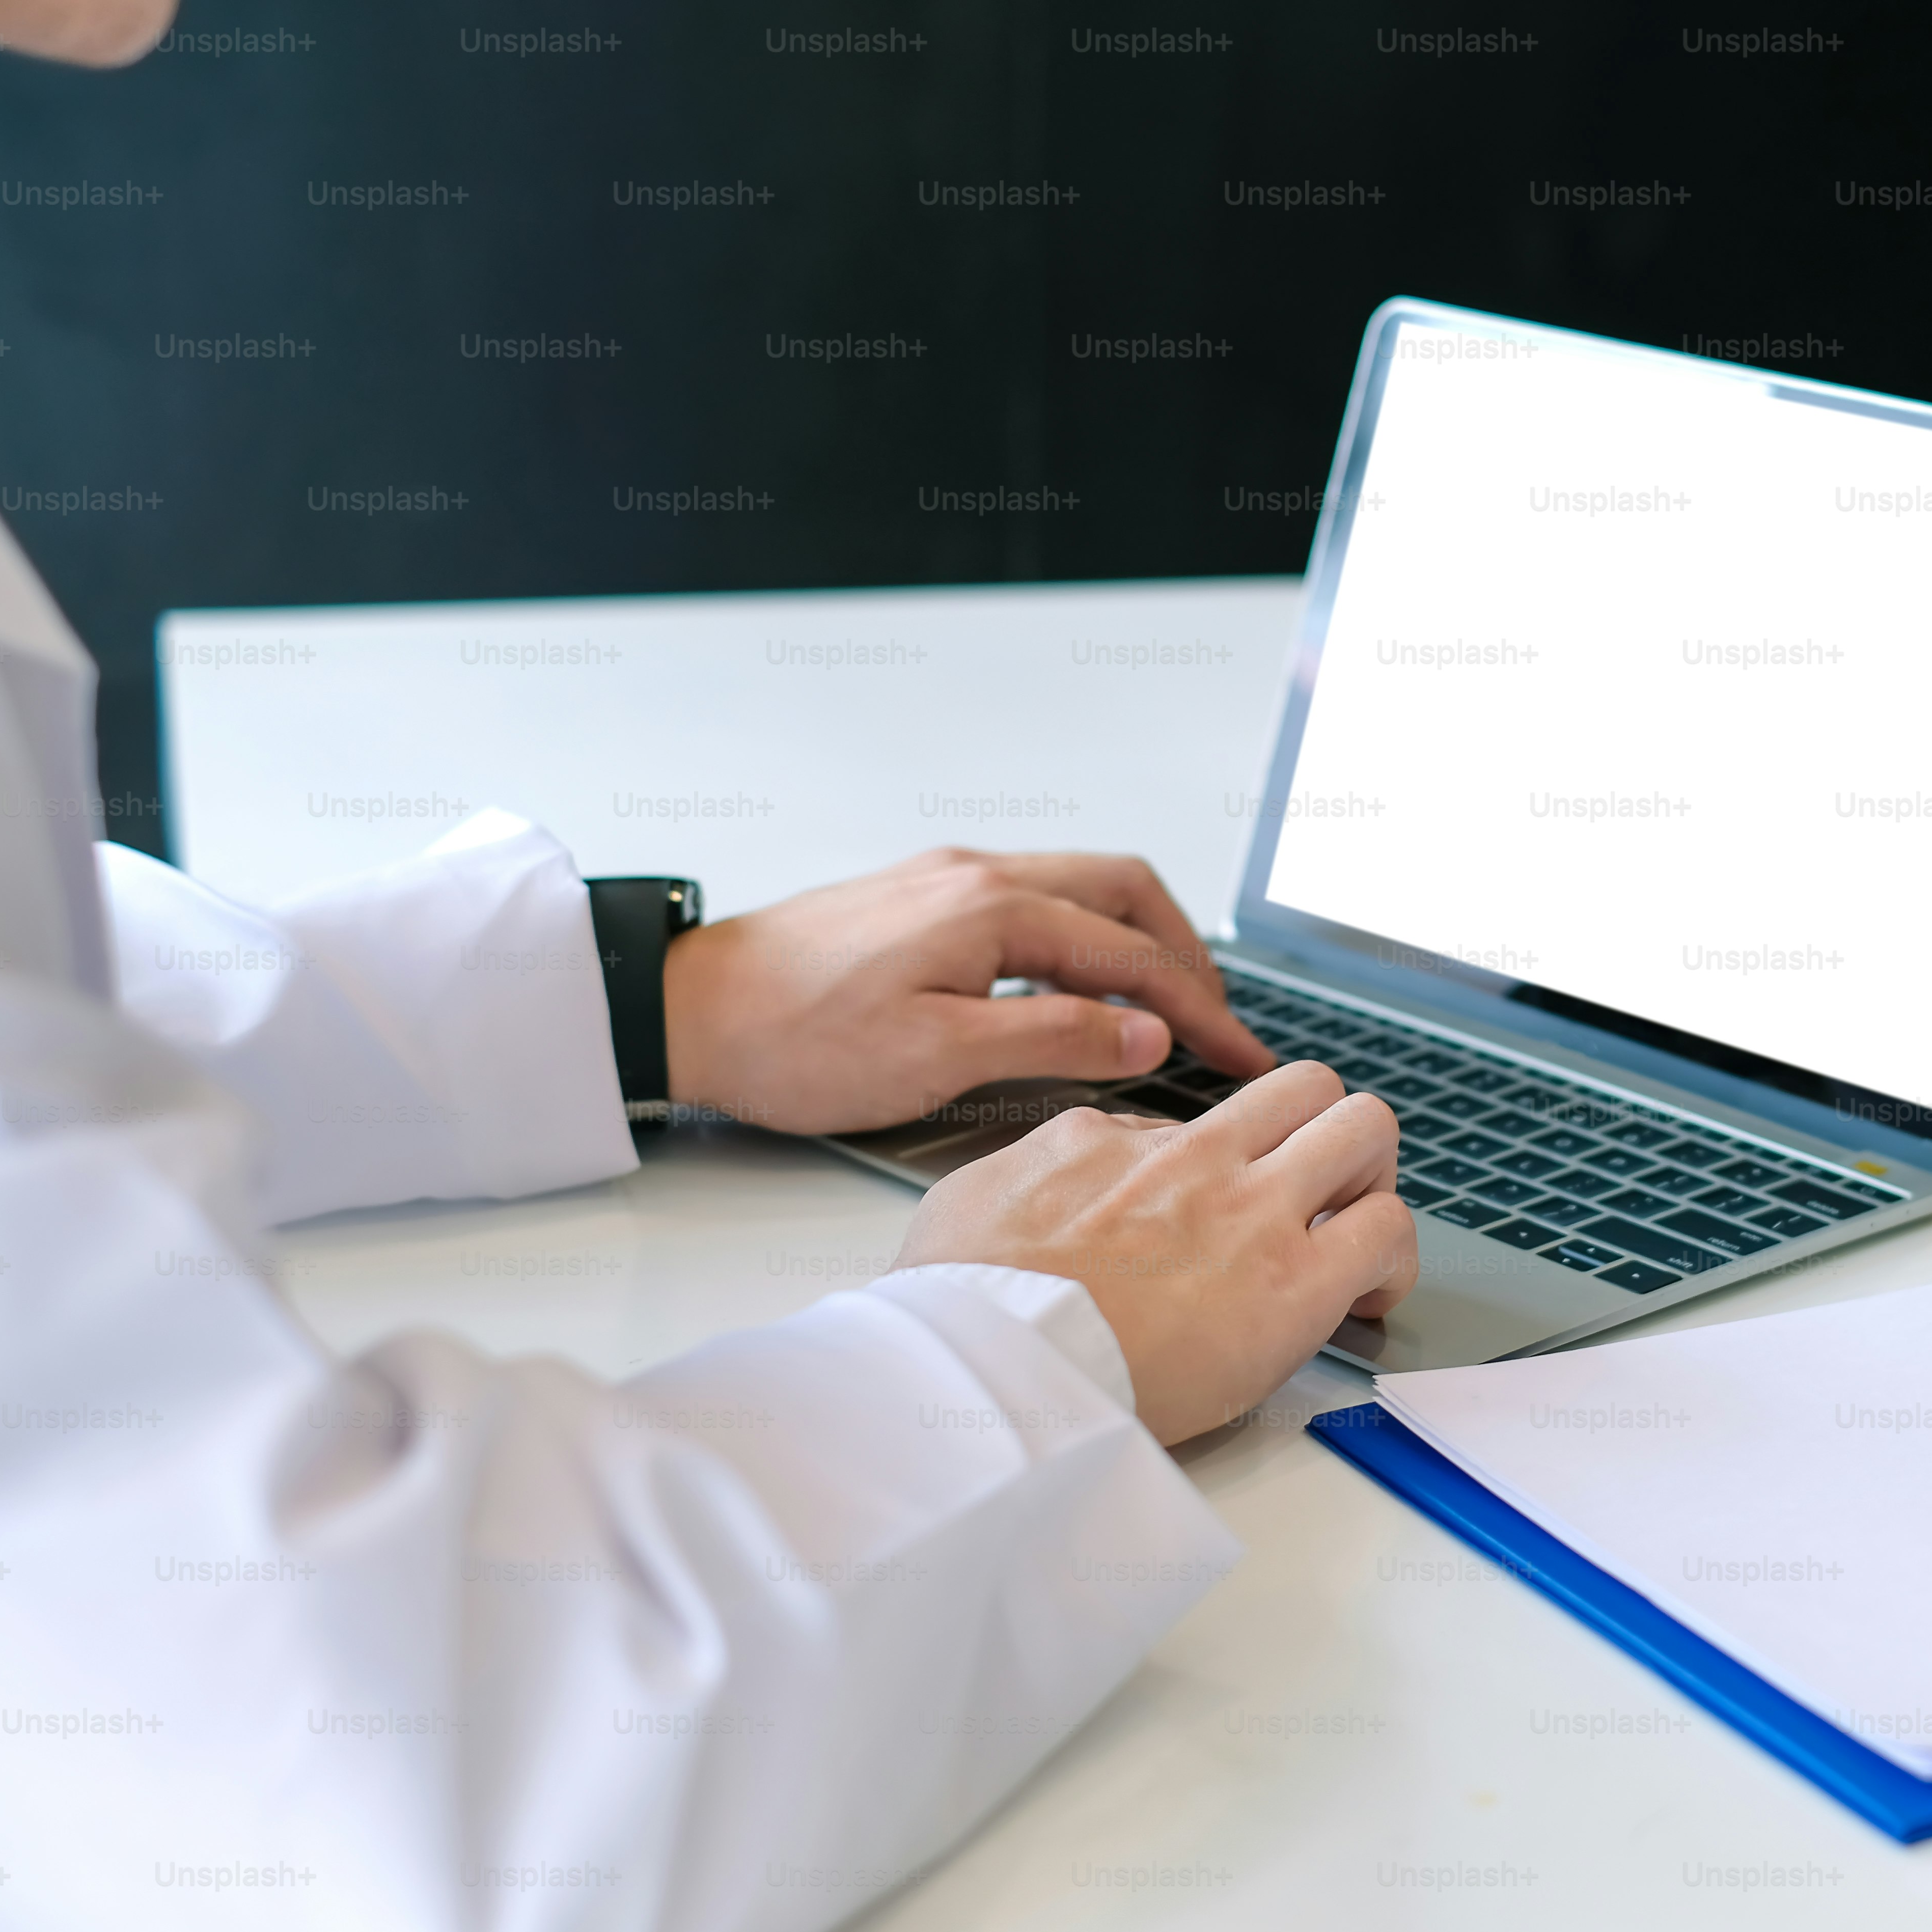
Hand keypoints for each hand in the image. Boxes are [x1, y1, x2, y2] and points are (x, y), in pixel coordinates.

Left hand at [658, 848, 1274, 1134]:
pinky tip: (1081, 989)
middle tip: (1219, 1021)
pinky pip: (1035, 903)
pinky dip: (1084, 939)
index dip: (1202, 1009)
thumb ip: (1054, 1039)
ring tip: (1165, 1008)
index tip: (1245, 1054)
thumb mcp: (937, 1057)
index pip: (1135, 954)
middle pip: (1125, 891)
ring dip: (1137, 942)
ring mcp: (948, 880)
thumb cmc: (796, 1040)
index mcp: (993, 908)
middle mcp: (978, 874)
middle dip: (1186, 953)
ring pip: (1081, 889)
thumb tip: (1147, 1032)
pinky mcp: (921, 899)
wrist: (687, 1011)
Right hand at [892, 1063, 1417, 1442]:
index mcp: (1115, 1142)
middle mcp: (1195, 1158)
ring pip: (1365, 1129)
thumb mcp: (974, 1201)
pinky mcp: (1293, 1283)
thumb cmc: (965, 1311)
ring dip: (1370, 1180)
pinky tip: (1365, 1299)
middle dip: (1328, 1135)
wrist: (987, 1368)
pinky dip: (1393, 1260)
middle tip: (1319, 1199)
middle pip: (1308, 1088)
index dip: (1233, 1166)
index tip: (1230, 1211)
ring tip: (1351, 1239)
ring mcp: (1252, 1211)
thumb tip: (1091, 1166)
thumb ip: (1043, 1172)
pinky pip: (1388, 1230)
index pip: (1209, 1121)